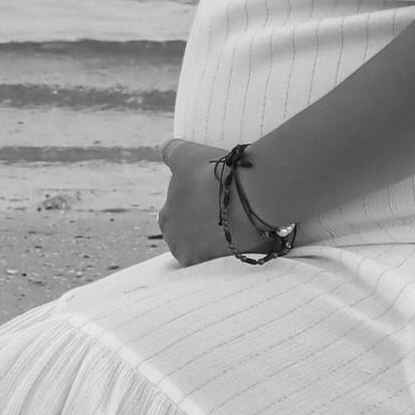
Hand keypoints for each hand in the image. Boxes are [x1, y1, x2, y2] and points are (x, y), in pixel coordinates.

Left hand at [158, 138, 259, 265]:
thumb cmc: (214, 176)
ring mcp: (206, 261)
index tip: (208, 193)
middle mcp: (180, 247)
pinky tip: (249, 230)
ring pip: (213, 246)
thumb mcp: (187, 155)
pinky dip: (239, 245)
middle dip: (204, 222)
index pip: (175, 213)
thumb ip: (171, 152)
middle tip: (224, 204)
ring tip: (239, 216)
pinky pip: (234, 255)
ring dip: (222, 235)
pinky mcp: (231, 267)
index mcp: (167, 221)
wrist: (252, 196)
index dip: (192, 201)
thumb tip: (163, 147)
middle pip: (192, 233)